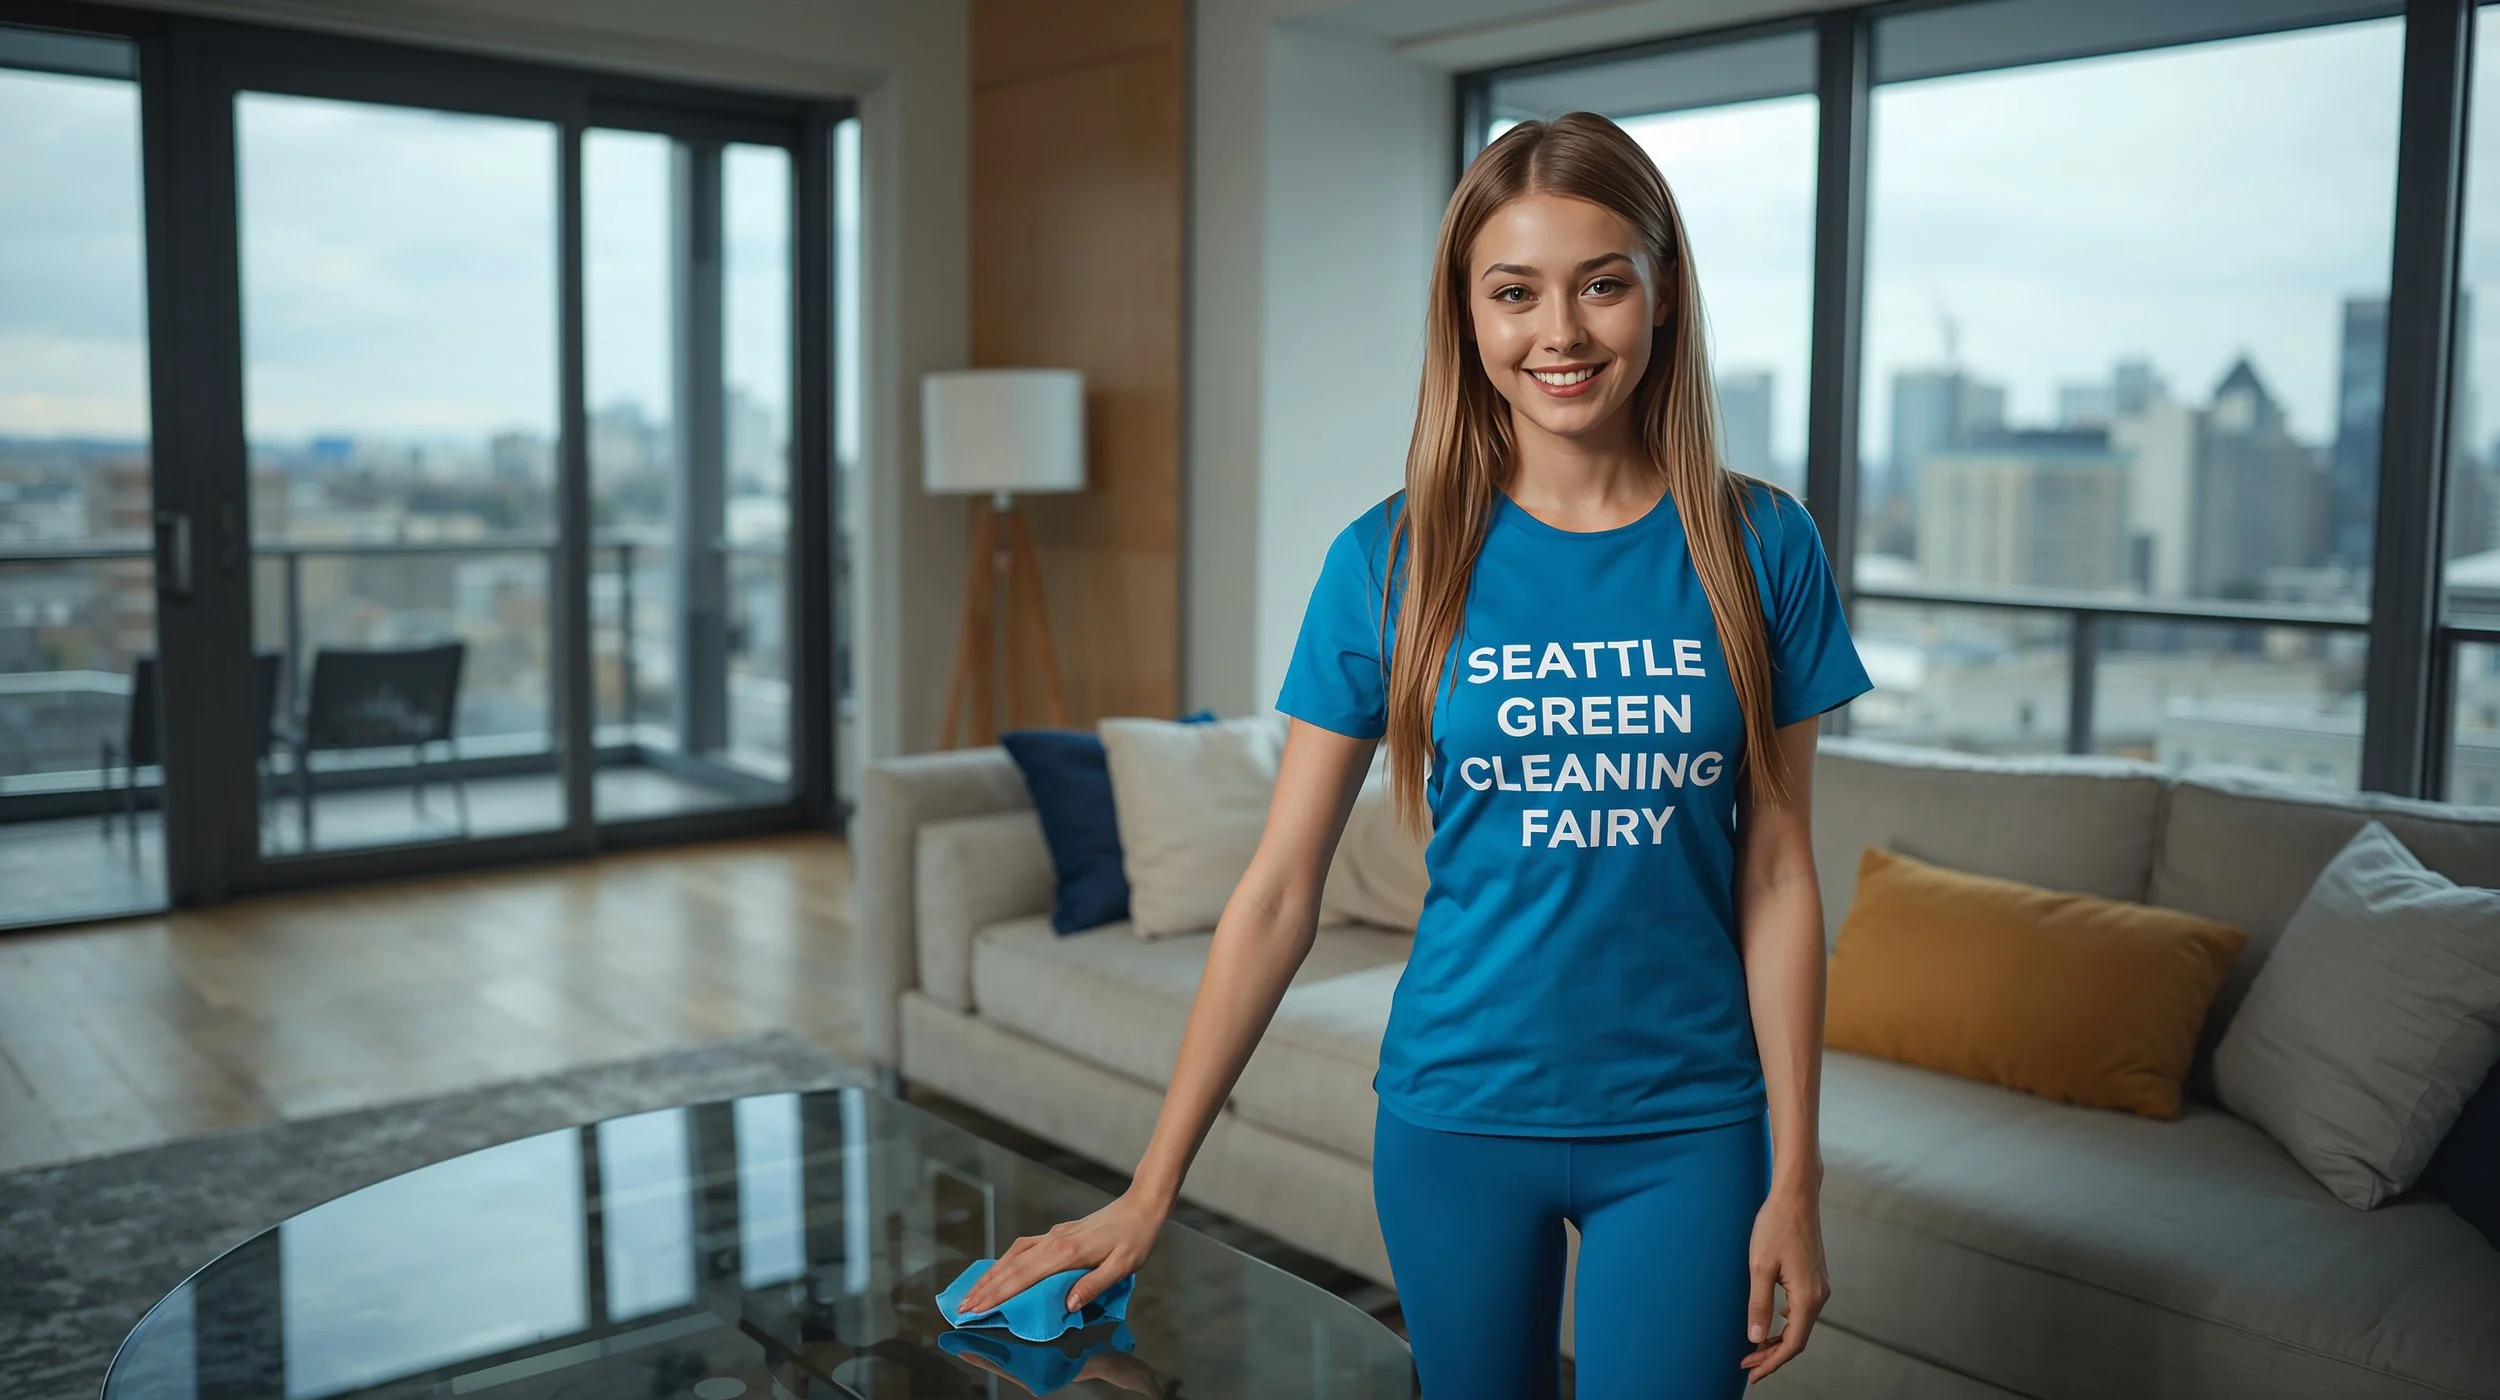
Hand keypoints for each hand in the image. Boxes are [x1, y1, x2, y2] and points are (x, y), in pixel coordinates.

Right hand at [953, 1189, 1166, 1316]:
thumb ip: (1093, 1285)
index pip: (1023, 1278)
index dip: (998, 1295)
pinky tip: (1000, 1268)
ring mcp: (1053, 1235)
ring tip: (972, 1292)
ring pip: (1013, 1256)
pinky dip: (1006, 1260)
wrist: (1141, 1206)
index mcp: (1067, 1253)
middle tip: (962, 1308)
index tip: (977, 1310)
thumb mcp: (1122, 1266)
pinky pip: (1023, 1248)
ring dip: (991, 1275)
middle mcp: (1053, 1242)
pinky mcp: (1057, 1233)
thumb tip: (1067, 1306)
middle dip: (984, 1289)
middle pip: (1011, 1268)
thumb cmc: (1135, 1239)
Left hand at [1740, 1185, 1828, 1383]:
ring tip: (1754, 1347)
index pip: (1793, 1344)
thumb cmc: (1776, 1226)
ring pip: (1800, 1325)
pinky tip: (1770, 1322)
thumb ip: (1758, 1304)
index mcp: (1808, 1297)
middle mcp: (1819, 1295)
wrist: (1796, 1196)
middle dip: (1772, 1355)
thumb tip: (1756, 1338)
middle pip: (1798, 1338)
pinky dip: (1786, 1323)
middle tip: (1747, 1364)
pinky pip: (1802, 1310)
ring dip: (1778, 1339)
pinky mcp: (1814, 1277)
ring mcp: (1819, 1286)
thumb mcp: (1760, 1267)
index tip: (1751, 1373)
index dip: (1772, 1362)